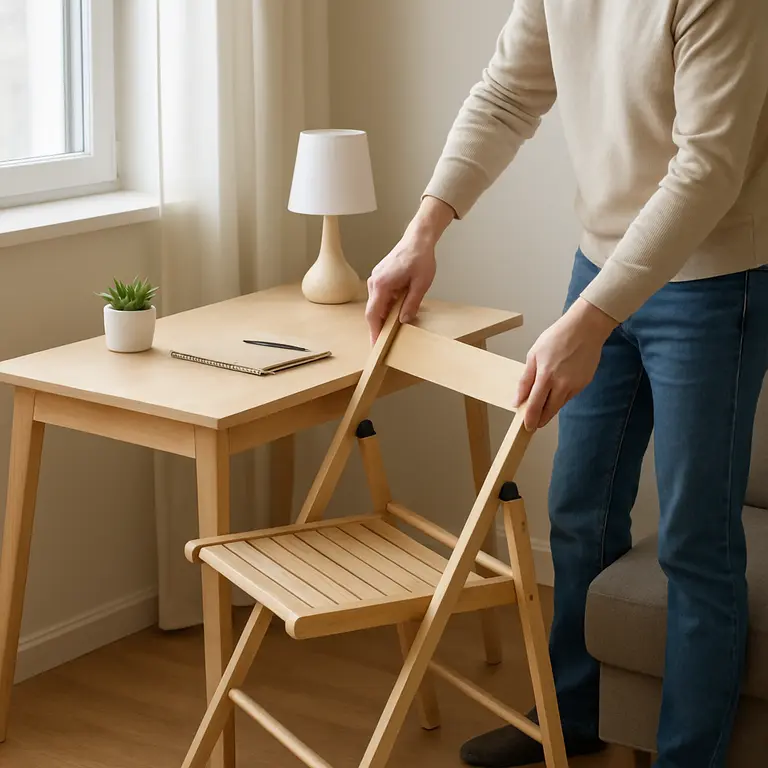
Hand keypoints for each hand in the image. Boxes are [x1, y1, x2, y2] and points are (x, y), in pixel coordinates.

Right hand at [365, 236, 435, 340]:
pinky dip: (387, 306)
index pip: (373, 314)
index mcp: (382, 284)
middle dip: (378, 327)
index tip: (375, 345)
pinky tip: (397, 312)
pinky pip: (380, 297)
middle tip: (384, 343)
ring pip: (377, 304)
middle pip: (373, 311)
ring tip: (393, 329)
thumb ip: (411, 304)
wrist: (418, 239)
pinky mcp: (380, 277)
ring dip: (385, 316)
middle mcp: (374, 282)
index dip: (374, 331)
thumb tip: (403, 320)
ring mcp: (375, 279)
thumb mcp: (420, 284)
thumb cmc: (420, 258)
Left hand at [514, 298, 616, 429]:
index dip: (530, 419)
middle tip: (534, 423)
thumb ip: (525, 380)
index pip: (536, 406)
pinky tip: (558, 387)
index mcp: (546, 376)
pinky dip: (561, 396)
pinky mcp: (584, 384)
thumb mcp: (534, 355)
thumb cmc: (557, 337)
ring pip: (560, 405)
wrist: (585, 328)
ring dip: (551, 407)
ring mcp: (575, 385)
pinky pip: (569, 396)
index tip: (527, 426)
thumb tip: (517, 400)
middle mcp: (562, 384)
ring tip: (544, 402)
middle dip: (541, 419)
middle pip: (550, 411)